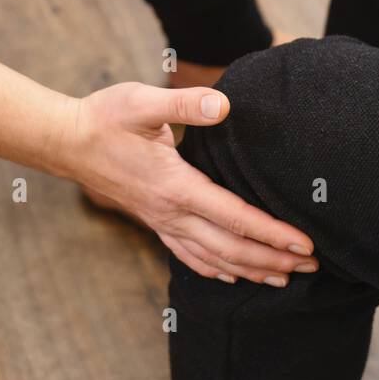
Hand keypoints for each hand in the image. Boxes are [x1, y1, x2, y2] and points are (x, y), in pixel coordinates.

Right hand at [59, 83, 317, 284]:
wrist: (65, 141)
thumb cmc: (105, 117)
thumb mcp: (142, 101)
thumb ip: (183, 104)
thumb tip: (223, 105)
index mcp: (175, 186)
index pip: (234, 217)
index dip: (272, 233)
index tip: (305, 244)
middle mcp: (170, 213)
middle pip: (231, 248)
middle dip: (273, 259)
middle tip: (313, 267)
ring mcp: (161, 221)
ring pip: (213, 259)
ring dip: (251, 270)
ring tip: (286, 278)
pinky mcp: (153, 220)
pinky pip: (189, 255)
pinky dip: (217, 269)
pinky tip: (232, 275)